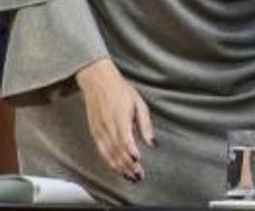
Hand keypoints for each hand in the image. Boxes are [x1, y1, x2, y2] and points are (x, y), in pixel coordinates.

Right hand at [75, 58, 153, 182]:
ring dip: (119, 167)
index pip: (125, 139)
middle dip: (128, 166)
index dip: (130, 151)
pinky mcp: (95, 133)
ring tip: (130, 177)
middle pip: (117, 151)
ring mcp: (99, 131)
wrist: (98, 83)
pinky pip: (102, 151)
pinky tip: (117, 168)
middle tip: (139, 177)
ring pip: (109, 154)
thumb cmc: (121, 91)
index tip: (137, 161)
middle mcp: (107, 127)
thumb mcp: (139, 104)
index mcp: (119, 118)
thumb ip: (145, 125)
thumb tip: (153, 143)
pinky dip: (110, 161)